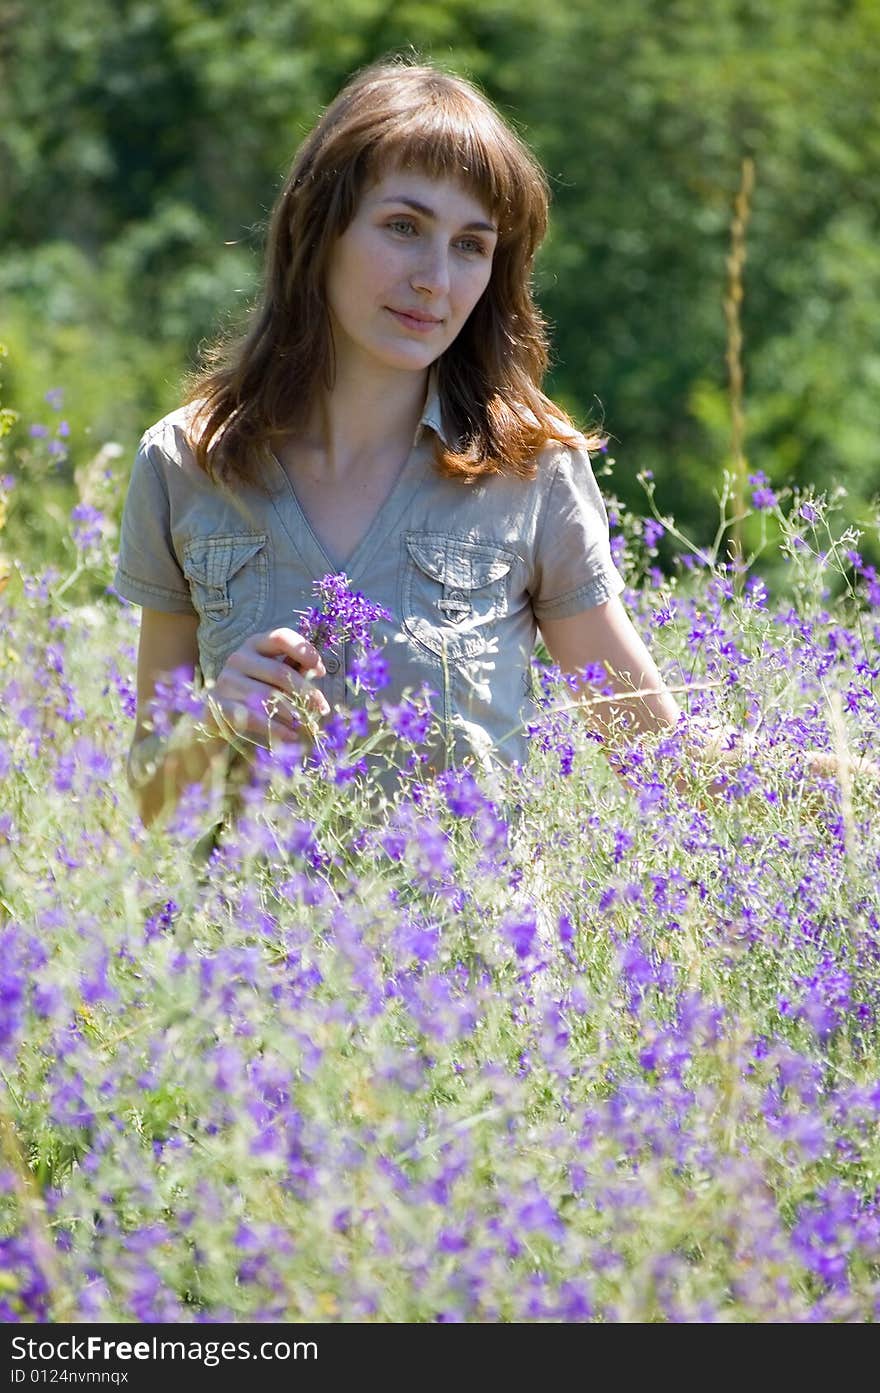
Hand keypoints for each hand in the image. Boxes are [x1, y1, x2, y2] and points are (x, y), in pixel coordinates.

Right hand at [205, 627, 330, 747]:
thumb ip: (295, 669)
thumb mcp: (275, 674)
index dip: (304, 651)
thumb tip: (317, 671)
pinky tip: (291, 734)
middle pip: (280, 672)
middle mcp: (239, 658)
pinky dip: (276, 728)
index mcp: (255, 644)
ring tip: (306, 722)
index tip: (322, 671)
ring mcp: (226, 680)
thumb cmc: (257, 688)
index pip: (281, 637)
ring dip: (292, 711)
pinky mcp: (219, 704)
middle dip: (306, 691)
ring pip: (268, 696)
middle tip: (322, 708)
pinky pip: (253, 716)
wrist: (221, 712)